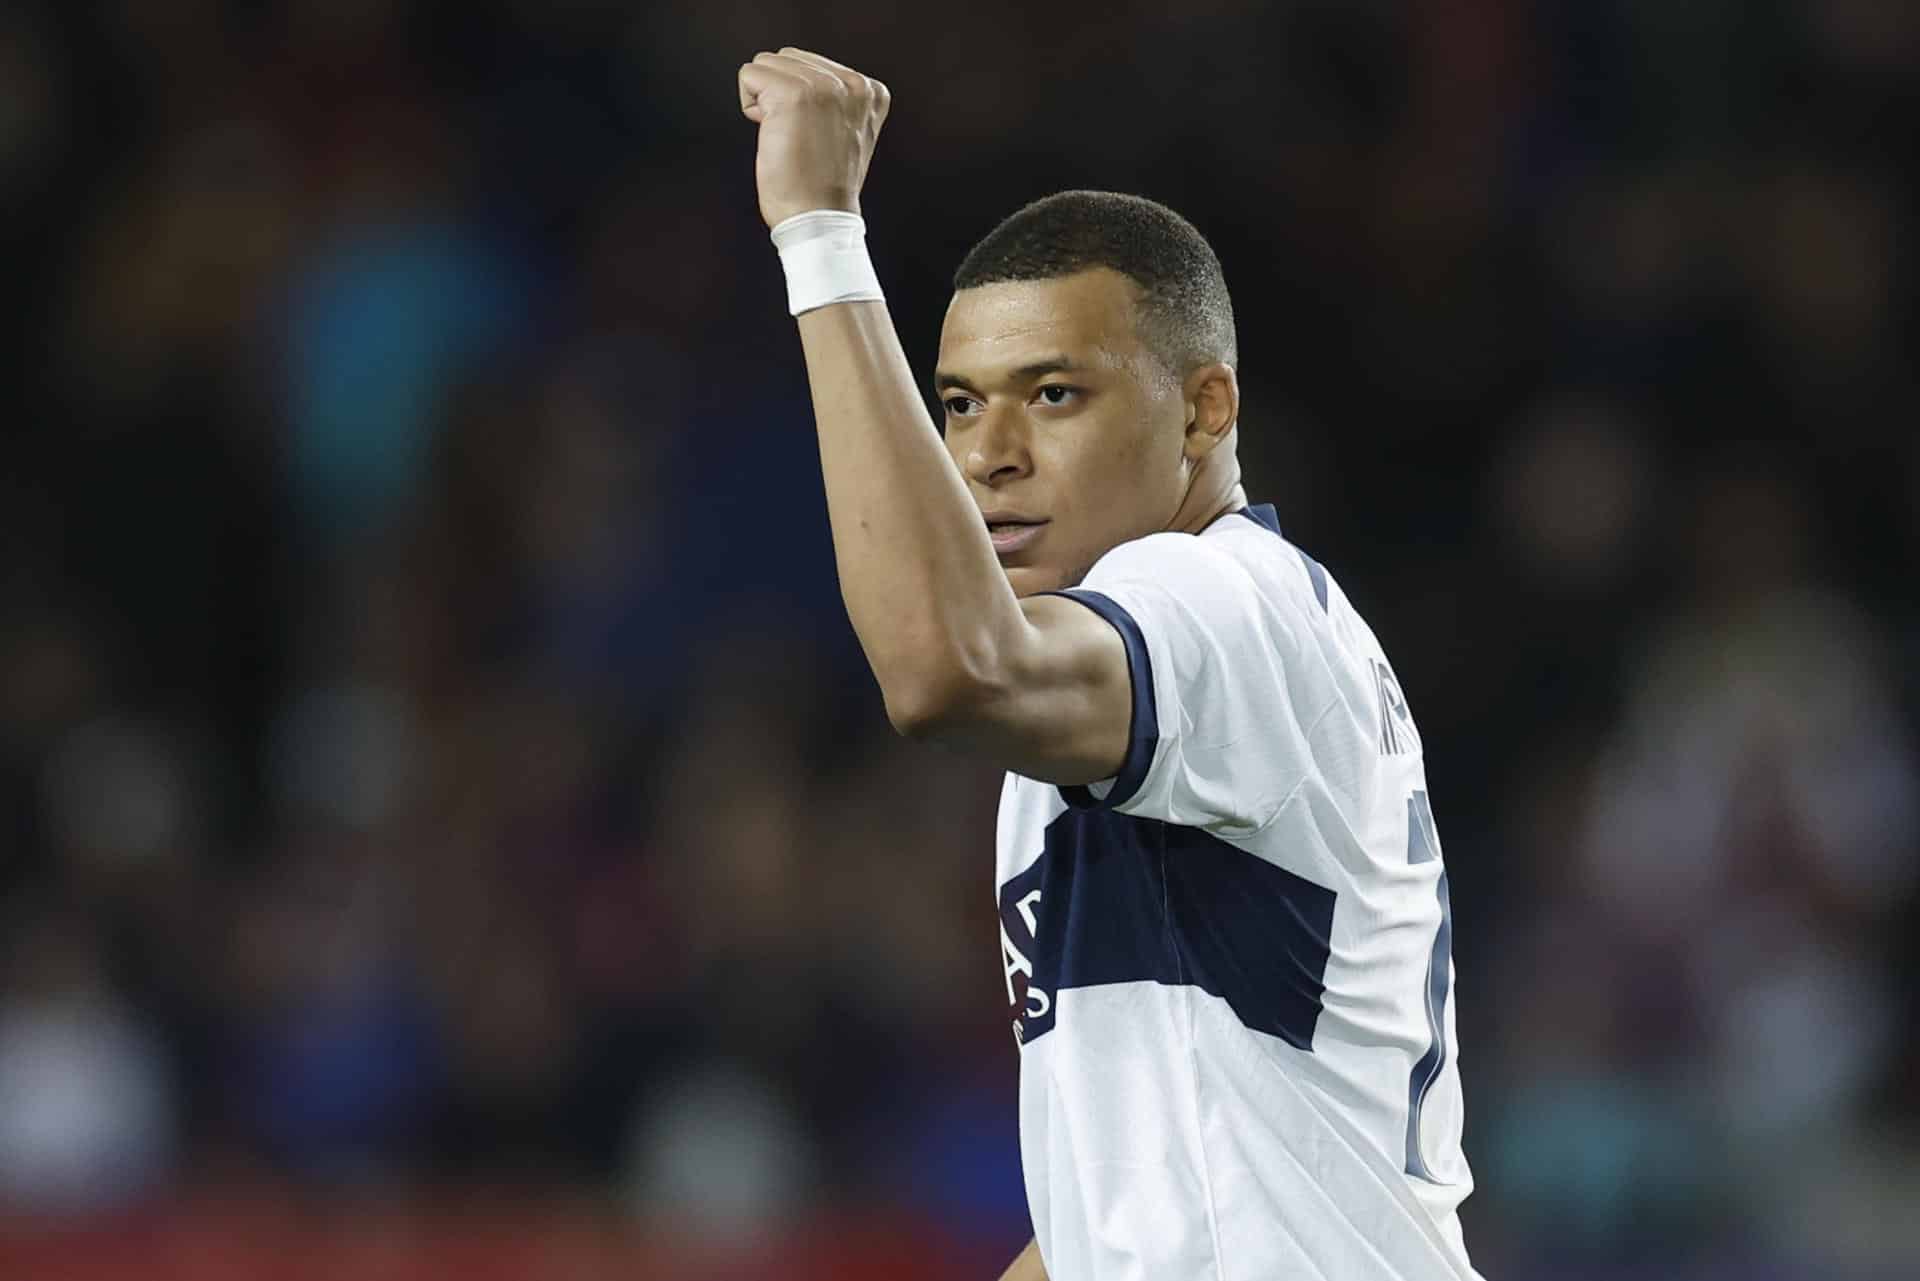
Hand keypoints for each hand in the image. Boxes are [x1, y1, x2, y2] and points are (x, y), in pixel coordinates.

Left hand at [737, 48, 890, 228]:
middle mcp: (852, 82)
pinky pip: (748, 75)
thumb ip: (834, 100)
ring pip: (767, 63)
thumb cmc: (824, 186)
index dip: (800, 101)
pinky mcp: (794, 93)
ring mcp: (824, 86)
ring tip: (788, 135)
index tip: (815, 137)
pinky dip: (749, 106)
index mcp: (870, 91)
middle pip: (787, 58)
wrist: (820, 218)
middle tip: (798, 137)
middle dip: (780, 94)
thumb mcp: (847, 132)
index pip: (811, 64)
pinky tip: (773, 134)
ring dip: (765, 99)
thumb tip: (797, 74)